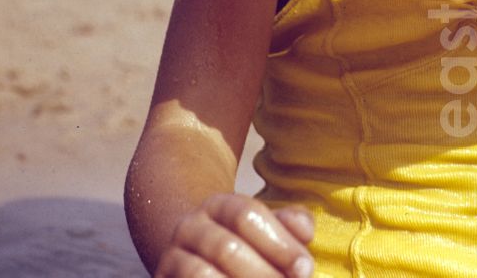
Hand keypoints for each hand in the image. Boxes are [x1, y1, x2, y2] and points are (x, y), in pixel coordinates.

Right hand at [154, 193, 313, 276]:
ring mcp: (171, 258)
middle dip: (264, 275)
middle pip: (227, 248)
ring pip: (201, 274)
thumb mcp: (267, 227)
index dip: (279, 244)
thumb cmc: (245, 244)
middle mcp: (190, 227)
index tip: (304, 269)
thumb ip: (290, 224)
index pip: (248, 215)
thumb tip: (305, 233)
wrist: (196, 259)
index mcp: (219, 205)